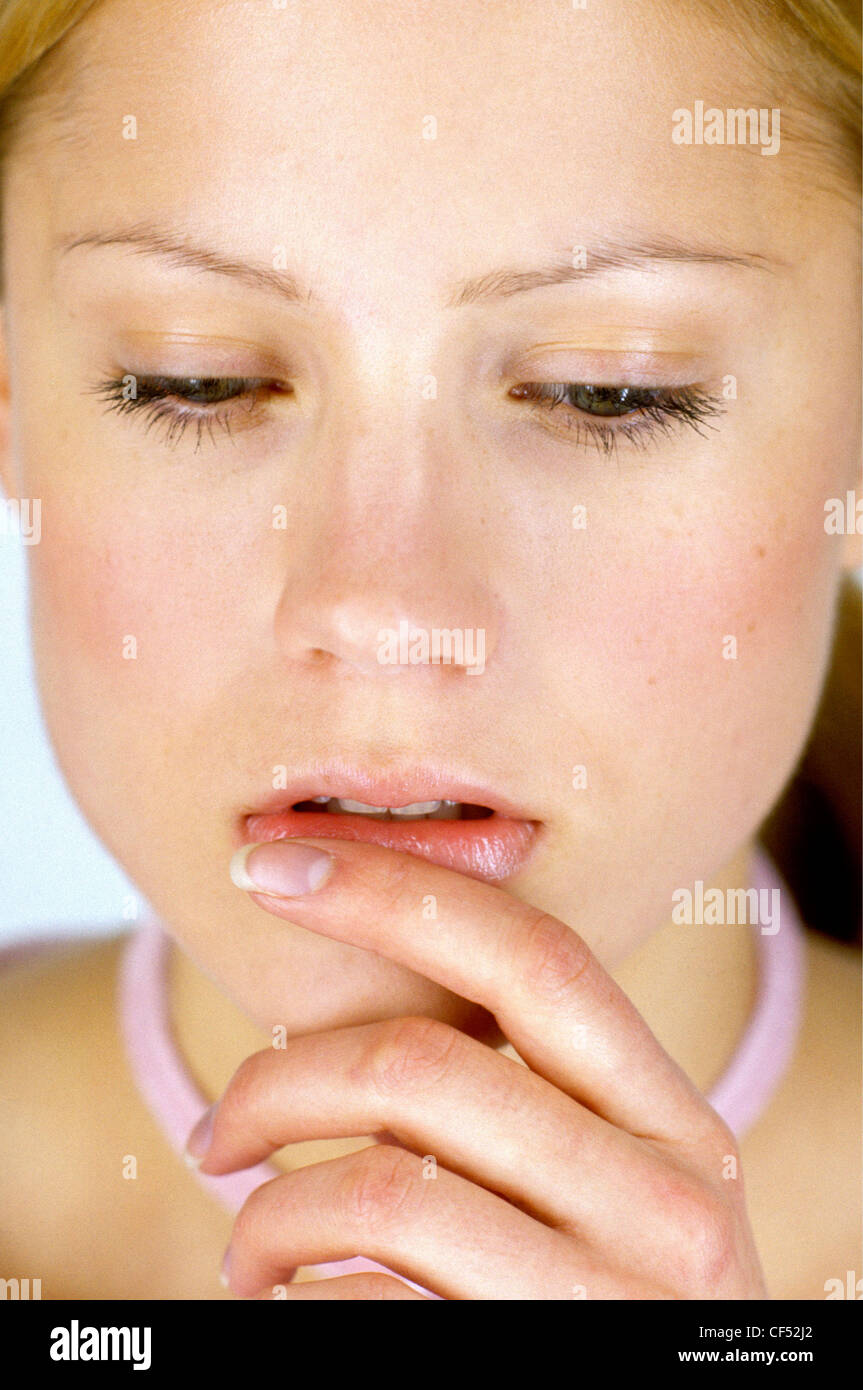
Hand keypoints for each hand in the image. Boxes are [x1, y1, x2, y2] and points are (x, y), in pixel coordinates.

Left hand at [186, 837, 767, 1299]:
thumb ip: (528, 1111)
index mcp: (675, 1125)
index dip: (389, 892)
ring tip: (248, 1254)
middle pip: (419, 1065)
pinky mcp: (538, 1374)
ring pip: (376, 1189)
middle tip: (216, 1133)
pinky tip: (298, 1312)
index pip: (535, 958)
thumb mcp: (615, 1199)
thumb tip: (336, 1038)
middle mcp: (667, 1205)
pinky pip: (363, 1307)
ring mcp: (610, 1303)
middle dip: (275, 1082)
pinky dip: (298, 1305)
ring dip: (267, 1216)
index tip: (267, 866)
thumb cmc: (605, 1310)